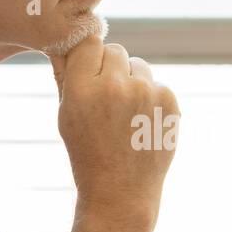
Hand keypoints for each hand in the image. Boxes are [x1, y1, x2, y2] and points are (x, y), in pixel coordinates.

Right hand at [49, 34, 178, 215]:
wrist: (120, 192)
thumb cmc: (87, 153)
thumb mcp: (66, 115)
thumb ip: (65, 74)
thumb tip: (62, 39)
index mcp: (82, 89)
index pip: (88, 42)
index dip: (88, 56)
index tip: (88, 70)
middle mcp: (114, 86)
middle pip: (115, 50)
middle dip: (110, 68)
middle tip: (107, 98)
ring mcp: (145, 93)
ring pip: (139, 65)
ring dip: (132, 81)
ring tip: (125, 115)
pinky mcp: (169, 101)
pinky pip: (157, 84)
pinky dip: (150, 98)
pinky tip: (141, 124)